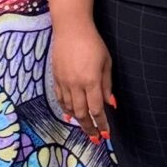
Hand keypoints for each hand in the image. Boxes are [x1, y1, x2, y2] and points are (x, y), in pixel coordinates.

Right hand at [52, 18, 114, 139]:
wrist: (70, 28)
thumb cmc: (93, 43)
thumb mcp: (106, 62)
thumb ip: (107, 85)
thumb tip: (111, 104)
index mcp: (91, 81)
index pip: (97, 109)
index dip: (101, 124)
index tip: (106, 134)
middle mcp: (76, 84)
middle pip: (82, 114)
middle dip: (89, 128)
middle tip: (95, 138)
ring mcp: (63, 82)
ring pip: (69, 108)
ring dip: (78, 120)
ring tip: (85, 128)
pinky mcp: (55, 78)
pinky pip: (60, 99)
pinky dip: (65, 109)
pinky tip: (70, 115)